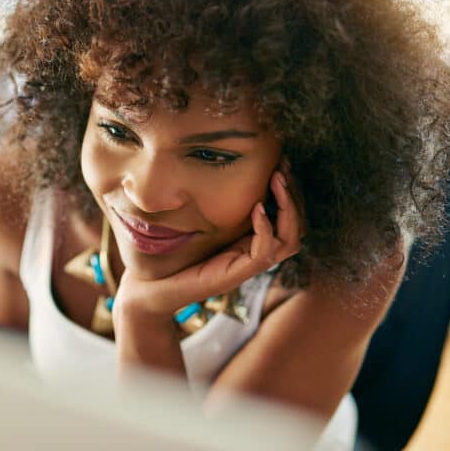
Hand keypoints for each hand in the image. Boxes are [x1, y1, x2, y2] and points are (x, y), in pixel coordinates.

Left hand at [113, 162, 303, 330]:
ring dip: (288, 209)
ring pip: (290, 241)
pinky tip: (256, 208)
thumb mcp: (201, 219)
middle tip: (281, 168)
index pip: (290, 218)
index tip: (281, 164)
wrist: (152, 286)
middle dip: (294, 195)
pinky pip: (264, 253)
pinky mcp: (236, 274)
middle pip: (297, 228)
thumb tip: (226, 165)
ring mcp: (248, 265)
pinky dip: (266, 229)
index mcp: (252, 240)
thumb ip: (218, 202)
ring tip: (276, 181)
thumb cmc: (174, 250)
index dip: (291, 191)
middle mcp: (256, 253)